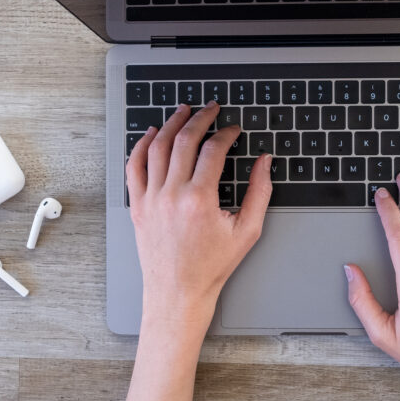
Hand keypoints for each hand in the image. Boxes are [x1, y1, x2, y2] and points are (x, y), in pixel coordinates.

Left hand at [125, 102, 271, 335]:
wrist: (178, 292)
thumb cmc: (211, 267)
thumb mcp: (247, 231)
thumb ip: (260, 192)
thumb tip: (264, 162)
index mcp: (199, 200)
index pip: (214, 150)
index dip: (227, 134)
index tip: (234, 130)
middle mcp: (172, 195)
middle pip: (184, 141)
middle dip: (200, 118)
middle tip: (211, 108)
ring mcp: (151, 199)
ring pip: (157, 147)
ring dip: (172, 124)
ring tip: (184, 111)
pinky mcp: (138, 205)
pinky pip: (134, 166)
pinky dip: (142, 145)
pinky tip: (153, 134)